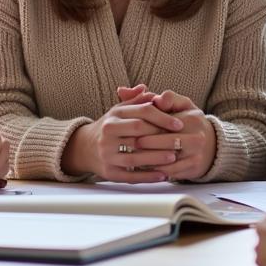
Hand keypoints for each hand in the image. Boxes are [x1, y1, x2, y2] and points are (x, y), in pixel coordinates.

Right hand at [62, 89, 184, 182]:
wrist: (85, 147)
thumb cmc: (110, 127)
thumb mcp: (120, 110)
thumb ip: (136, 100)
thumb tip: (147, 89)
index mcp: (114, 115)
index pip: (143, 113)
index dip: (163, 117)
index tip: (179, 123)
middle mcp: (109, 132)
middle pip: (140, 132)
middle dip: (162, 137)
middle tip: (180, 141)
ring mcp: (107, 153)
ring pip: (135, 156)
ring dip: (156, 158)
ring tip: (174, 157)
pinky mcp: (108, 171)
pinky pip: (130, 175)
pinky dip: (147, 176)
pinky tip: (162, 175)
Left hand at [134, 89, 216, 180]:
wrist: (211, 145)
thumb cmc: (190, 122)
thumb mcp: (183, 105)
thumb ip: (168, 97)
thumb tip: (154, 96)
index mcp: (192, 120)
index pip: (165, 123)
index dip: (147, 125)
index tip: (131, 127)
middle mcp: (196, 138)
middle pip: (166, 142)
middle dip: (146, 143)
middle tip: (128, 143)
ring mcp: (196, 155)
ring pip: (167, 160)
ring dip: (148, 159)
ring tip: (132, 155)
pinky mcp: (193, 169)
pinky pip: (170, 172)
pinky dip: (155, 171)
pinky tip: (143, 167)